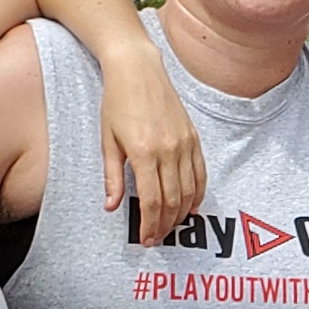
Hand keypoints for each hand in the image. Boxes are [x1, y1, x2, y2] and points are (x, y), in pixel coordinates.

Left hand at [91, 37, 207, 234]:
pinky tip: (191, 206)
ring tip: (171, 225)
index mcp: (143, 153)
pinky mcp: (193, 137)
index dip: (149, 225)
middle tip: (157, 238)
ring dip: (181, 213)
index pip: (150, 201)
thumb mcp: (107, 140)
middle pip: (172, 200)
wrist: (137, 69)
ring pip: (189, 190)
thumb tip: (112, 206)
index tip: (146, 239)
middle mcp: (168, 150)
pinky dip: (198, 194)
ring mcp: (184, 143)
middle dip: (165, 224)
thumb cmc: (116, 102)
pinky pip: (200, 173)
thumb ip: (112, 176)